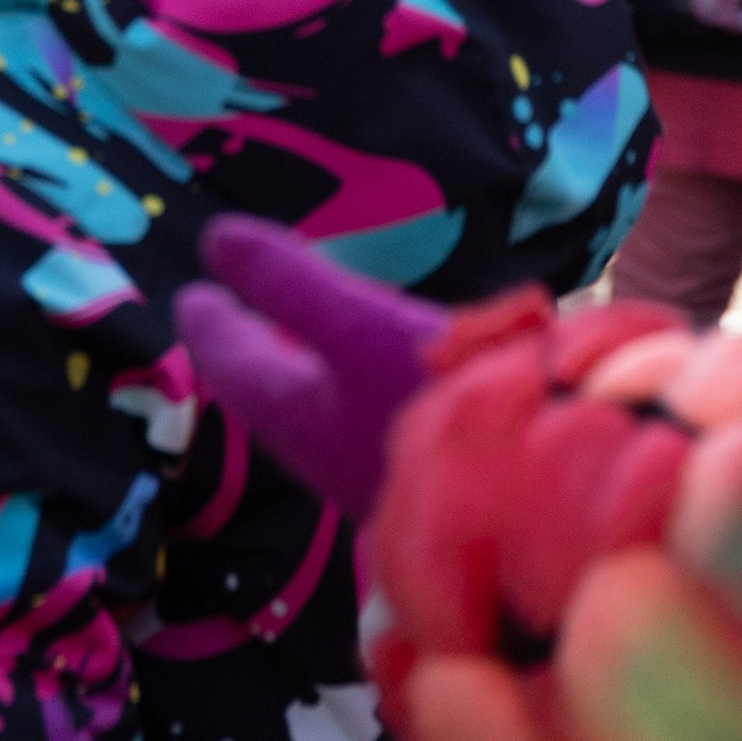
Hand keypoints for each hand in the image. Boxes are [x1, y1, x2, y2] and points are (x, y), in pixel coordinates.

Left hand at [175, 219, 447, 516]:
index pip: (236, 368)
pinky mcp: (440, 475)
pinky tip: (390, 370)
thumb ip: (287, 284)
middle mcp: (334, 456)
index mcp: (299, 422)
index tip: (191, 296)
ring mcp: (388, 471)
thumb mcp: (357, 325)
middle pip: (277, 395)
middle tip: (231, 318)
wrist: (550, 502)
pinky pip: (380, 419)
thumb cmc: (439, 404)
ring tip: (305, 338)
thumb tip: (213, 239)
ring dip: (311, 372)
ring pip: (328, 411)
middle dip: (256, 354)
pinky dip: (366, 386)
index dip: (213, 327)